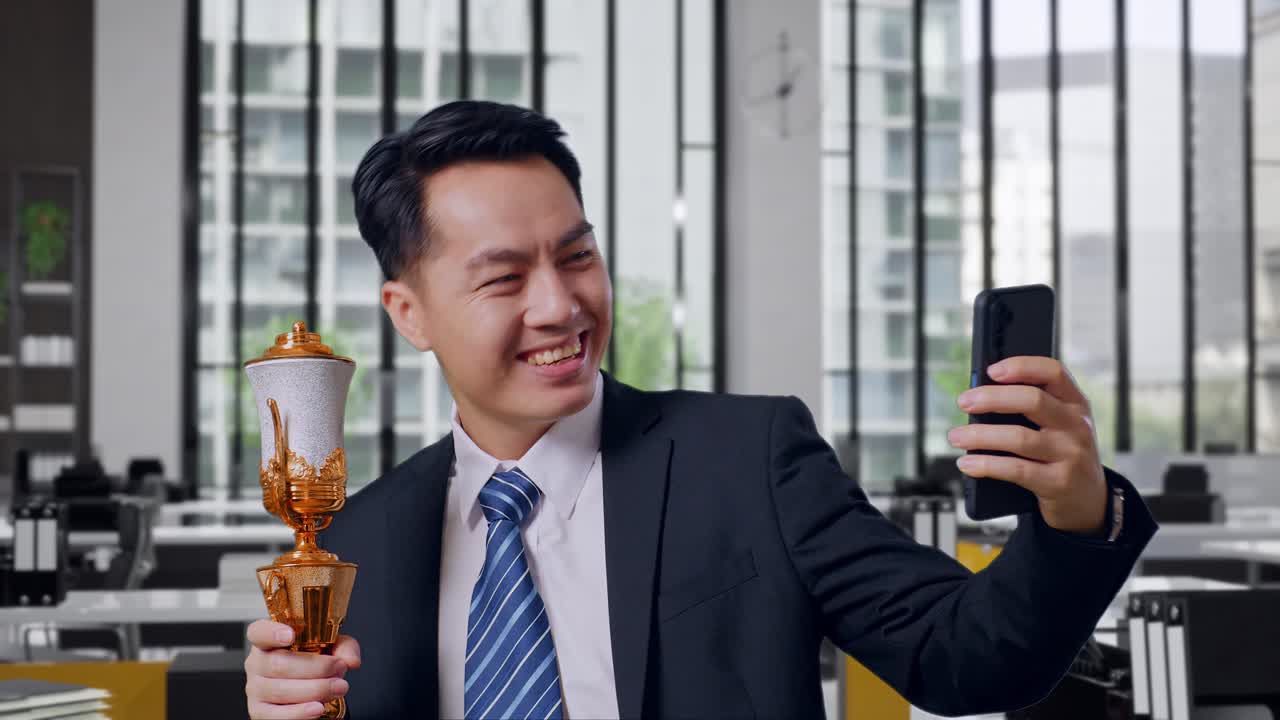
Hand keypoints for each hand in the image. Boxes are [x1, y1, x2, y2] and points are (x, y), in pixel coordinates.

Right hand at [244, 620, 361, 718]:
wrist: (309, 689)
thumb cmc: (314, 661)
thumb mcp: (331, 646)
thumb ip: (344, 647)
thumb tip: (351, 661)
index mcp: (267, 641)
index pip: (259, 632)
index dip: (271, 632)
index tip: (290, 635)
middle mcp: (257, 663)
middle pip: (279, 664)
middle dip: (316, 668)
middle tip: (340, 668)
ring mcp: (255, 689)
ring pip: (280, 690)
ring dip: (315, 690)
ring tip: (338, 688)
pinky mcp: (260, 712)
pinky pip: (277, 715)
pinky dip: (299, 713)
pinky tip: (317, 708)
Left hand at [947, 356, 1107, 534]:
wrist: (1087, 500)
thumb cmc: (1061, 454)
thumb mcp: (1059, 425)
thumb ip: (1031, 408)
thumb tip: (979, 397)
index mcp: (1075, 403)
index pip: (1053, 372)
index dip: (1021, 366)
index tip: (991, 371)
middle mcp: (1077, 425)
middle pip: (1033, 401)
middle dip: (992, 398)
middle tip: (964, 402)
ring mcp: (1071, 455)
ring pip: (1019, 437)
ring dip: (980, 435)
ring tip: (955, 436)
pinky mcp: (1059, 483)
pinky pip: (1016, 470)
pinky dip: (986, 465)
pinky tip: (967, 463)